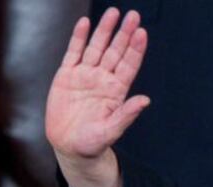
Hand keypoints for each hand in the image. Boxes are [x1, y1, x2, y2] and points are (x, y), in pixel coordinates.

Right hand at [45, 8, 149, 186]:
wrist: (69, 147)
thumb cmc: (92, 143)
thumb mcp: (110, 131)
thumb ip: (126, 115)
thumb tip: (145, 100)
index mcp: (116, 92)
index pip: (128, 66)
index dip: (135, 49)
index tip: (142, 33)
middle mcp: (103, 80)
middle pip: (115, 51)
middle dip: (124, 33)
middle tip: (133, 15)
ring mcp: (85, 76)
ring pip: (97, 48)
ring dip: (105, 30)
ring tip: (113, 13)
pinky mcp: (66, 76)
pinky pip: (73, 53)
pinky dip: (79, 38)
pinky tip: (85, 23)